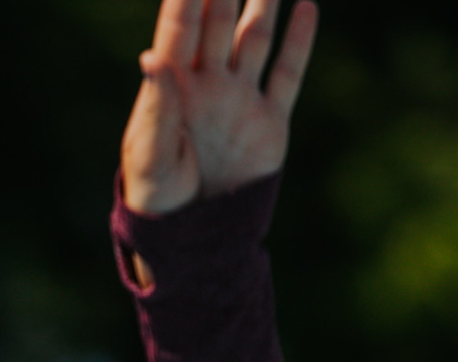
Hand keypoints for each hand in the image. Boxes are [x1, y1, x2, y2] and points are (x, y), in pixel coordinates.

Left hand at [122, 0, 317, 215]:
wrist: (193, 241)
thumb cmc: (156, 200)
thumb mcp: (151, 157)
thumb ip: (157, 107)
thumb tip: (151, 57)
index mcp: (172, 90)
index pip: (180, 28)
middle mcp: (207, 85)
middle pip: (219, 20)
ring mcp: (239, 101)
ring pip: (254, 38)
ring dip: (263, 1)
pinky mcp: (268, 124)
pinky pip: (285, 75)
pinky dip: (299, 42)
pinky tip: (306, 6)